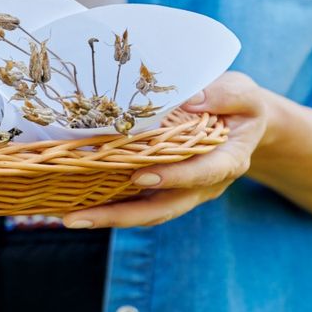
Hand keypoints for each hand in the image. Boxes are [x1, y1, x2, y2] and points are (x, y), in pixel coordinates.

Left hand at [63, 72, 272, 228]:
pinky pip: (136, 203)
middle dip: (121, 216)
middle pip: (163, 208)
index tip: (141, 176)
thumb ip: (226, 95)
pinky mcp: (163, 190)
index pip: (201, 173)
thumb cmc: (239, 105)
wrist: (239, 125)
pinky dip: (108, 206)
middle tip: (79, 217)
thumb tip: (194, 99)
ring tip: (69, 218)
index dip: (173, 177)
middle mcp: (202, 185)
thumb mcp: (242, 93)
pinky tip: (76, 205)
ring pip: (145, 212)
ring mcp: (181, 191)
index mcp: (227, 161)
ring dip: (107, 217)